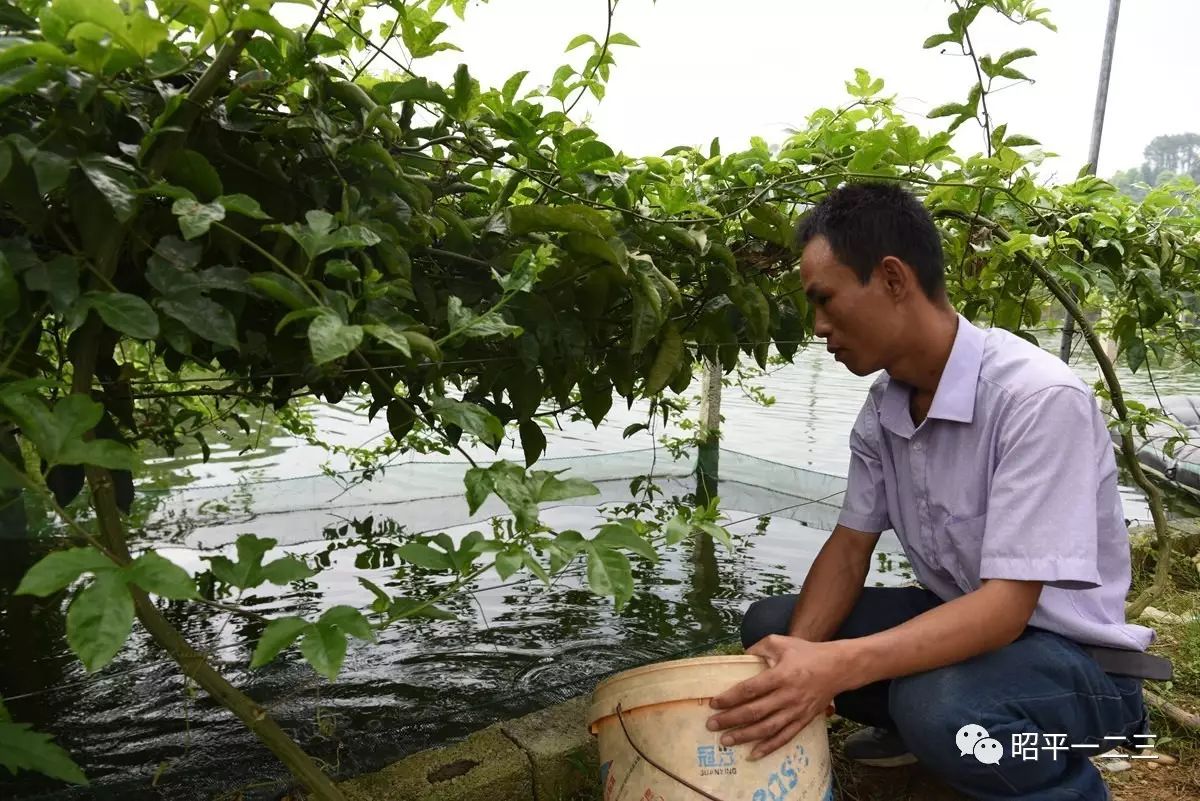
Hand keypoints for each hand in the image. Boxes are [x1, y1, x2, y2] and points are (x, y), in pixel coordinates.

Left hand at [706, 635, 843, 760]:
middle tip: (711, 725)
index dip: (730, 698)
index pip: (750, 689)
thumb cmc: (807, 653)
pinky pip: (784, 738)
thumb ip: (758, 647)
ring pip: (767, 728)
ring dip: (745, 737)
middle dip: (731, 720)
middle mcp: (788, 696)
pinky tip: (753, 755)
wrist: (839, 667)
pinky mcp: (804, 721)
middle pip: (755, 712)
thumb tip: (740, 657)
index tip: (713, 703)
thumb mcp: (781, 642)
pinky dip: (768, 748)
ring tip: (725, 741)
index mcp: (781, 675)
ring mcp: (797, 711)